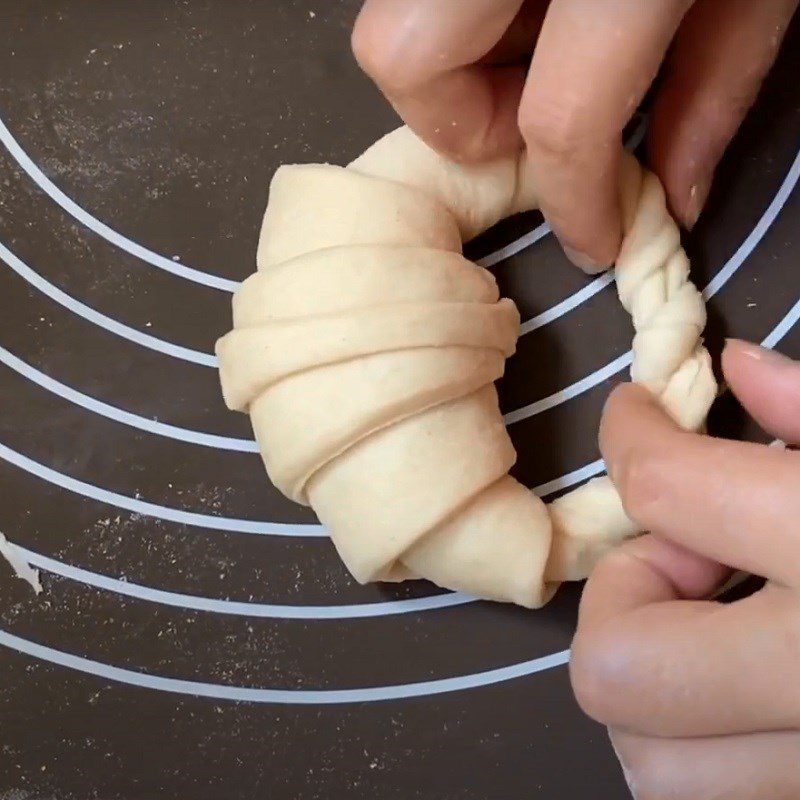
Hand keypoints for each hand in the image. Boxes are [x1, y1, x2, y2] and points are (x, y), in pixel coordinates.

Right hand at [352, 0, 797, 270]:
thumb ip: (712, 91)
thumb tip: (667, 194)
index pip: (556, 119)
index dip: (572, 199)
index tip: (589, 235)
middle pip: (403, 55)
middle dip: (458, 117)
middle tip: (528, 116)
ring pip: (397, 10)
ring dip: (458, 58)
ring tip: (541, 41)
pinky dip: (467, 7)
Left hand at [570, 339, 799, 798]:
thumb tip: (735, 369)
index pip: (670, 490)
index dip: (633, 437)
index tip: (635, 420)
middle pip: (616, 669)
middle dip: (625, 599)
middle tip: (690, 557)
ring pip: (652, 764)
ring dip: (653, 682)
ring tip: (727, 626)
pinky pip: (710, 794)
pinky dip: (698, 739)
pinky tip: (751, 682)